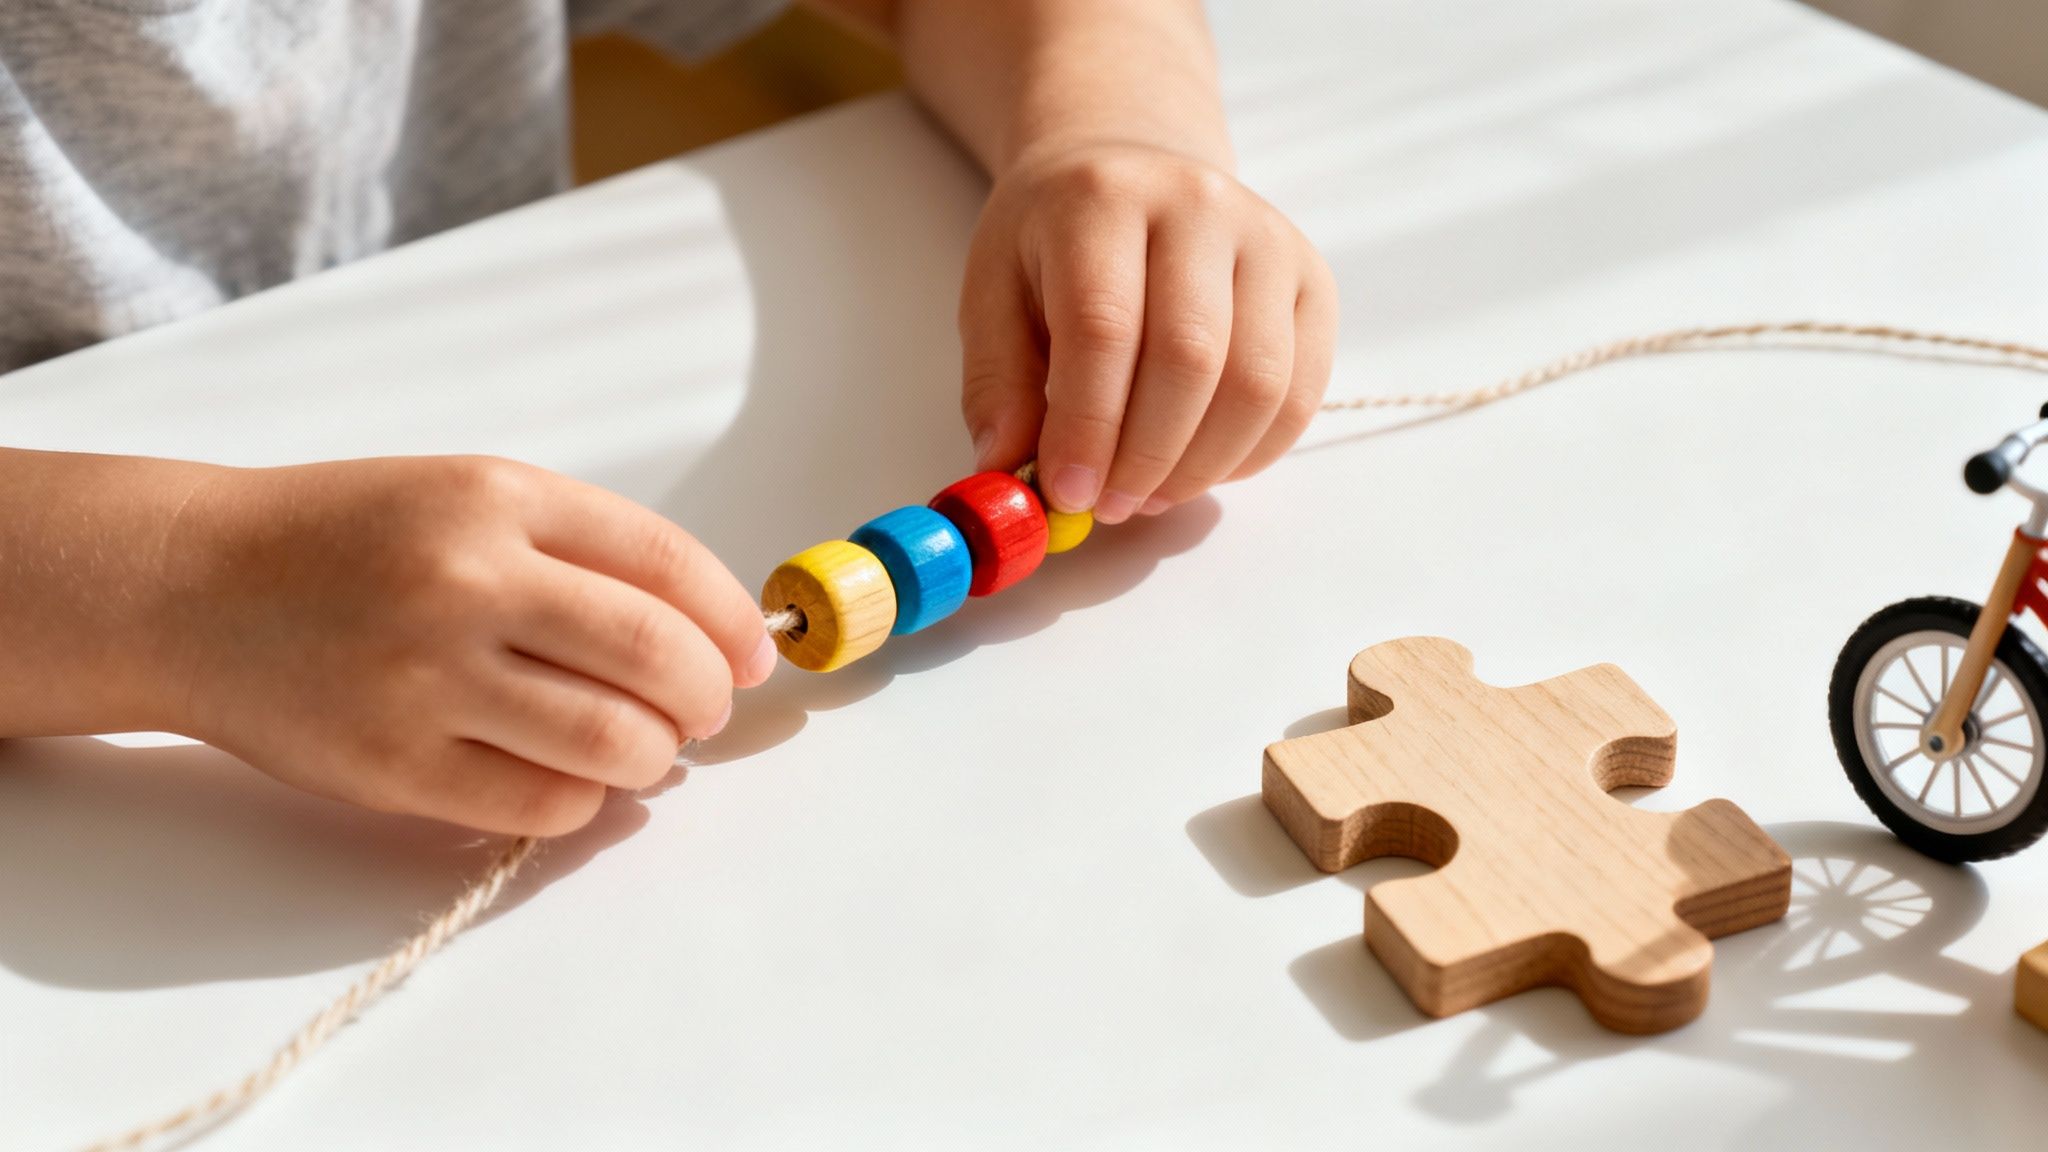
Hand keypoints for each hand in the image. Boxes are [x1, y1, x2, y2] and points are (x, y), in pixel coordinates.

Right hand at [159, 456, 774, 834]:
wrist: (192, 585)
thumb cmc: (348, 540)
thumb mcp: (466, 498)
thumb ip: (581, 550)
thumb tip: (711, 632)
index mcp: (496, 499)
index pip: (665, 563)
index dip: (732, 618)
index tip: (752, 652)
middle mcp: (465, 581)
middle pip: (653, 654)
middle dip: (707, 694)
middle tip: (702, 708)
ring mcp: (425, 678)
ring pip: (611, 740)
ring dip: (656, 754)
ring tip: (646, 746)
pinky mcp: (392, 765)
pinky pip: (541, 802)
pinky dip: (585, 798)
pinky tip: (574, 777)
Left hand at [958, 141, 1337, 522]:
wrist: (1133, 170)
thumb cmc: (1056, 243)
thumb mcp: (992, 293)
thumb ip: (996, 384)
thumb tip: (1007, 470)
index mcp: (1102, 198)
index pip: (1105, 326)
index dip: (1088, 425)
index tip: (1066, 493)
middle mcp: (1199, 204)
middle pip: (1191, 357)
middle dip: (1146, 457)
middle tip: (1108, 506)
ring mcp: (1269, 240)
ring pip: (1257, 384)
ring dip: (1200, 467)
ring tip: (1148, 493)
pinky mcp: (1312, 281)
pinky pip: (1300, 393)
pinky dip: (1249, 454)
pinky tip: (1198, 466)